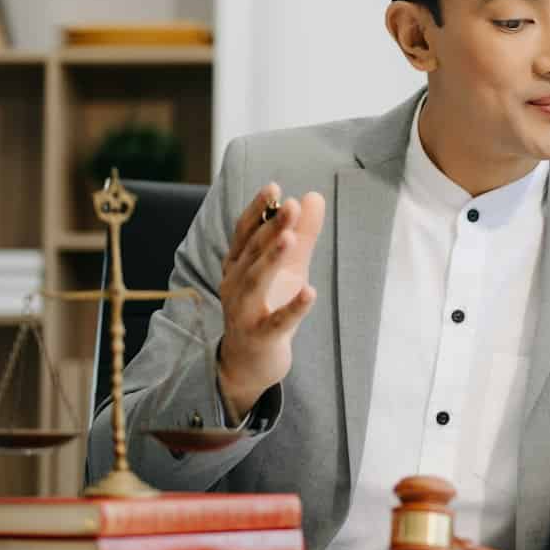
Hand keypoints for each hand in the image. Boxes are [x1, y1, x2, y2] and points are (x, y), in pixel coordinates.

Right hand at [216, 183, 325, 422]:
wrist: (252, 361)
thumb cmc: (269, 306)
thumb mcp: (289, 267)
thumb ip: (302, 234)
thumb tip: (314, 196)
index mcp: (238, 264)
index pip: (244, 232)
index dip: (258, 210)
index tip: (274, 187)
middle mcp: (234, 284)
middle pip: (250, 252)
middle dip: (270, 228)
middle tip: (290, 205)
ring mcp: (243, 312)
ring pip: (255, 282)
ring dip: (272, 259)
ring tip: (289, 238)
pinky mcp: (260, 337)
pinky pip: (276, 322)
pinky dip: (293, 308)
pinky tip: (310, 292)